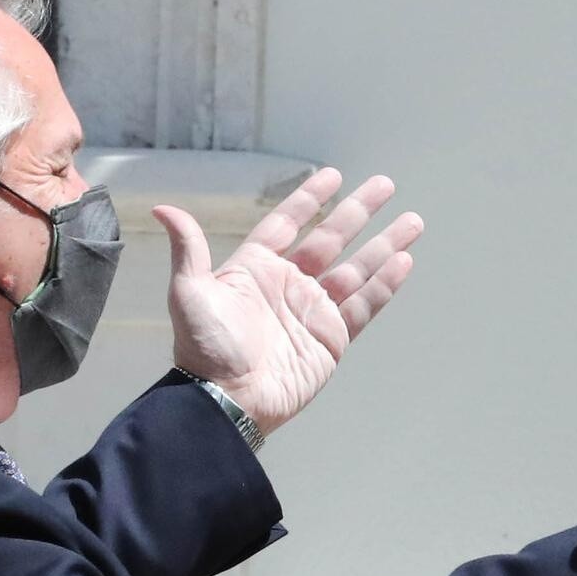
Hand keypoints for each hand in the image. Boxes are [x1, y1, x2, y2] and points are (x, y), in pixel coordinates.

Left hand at [151, 167, 422, 433]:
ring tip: (413, 221)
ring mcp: (314, 311)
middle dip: (359, 211)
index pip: (288, 224)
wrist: (227, 399)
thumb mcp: (189, 293)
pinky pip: (365, 305)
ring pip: (357, 268)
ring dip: (384, 244)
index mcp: (257, 269)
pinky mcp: (332, 338)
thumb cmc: (206, 348)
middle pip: (331, 238)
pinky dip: (385, 284)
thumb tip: (163, 209)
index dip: (309, 199)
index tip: (333, 176)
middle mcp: (289, 285)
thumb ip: (188, 249)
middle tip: (385, 184)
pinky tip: (404, 260)